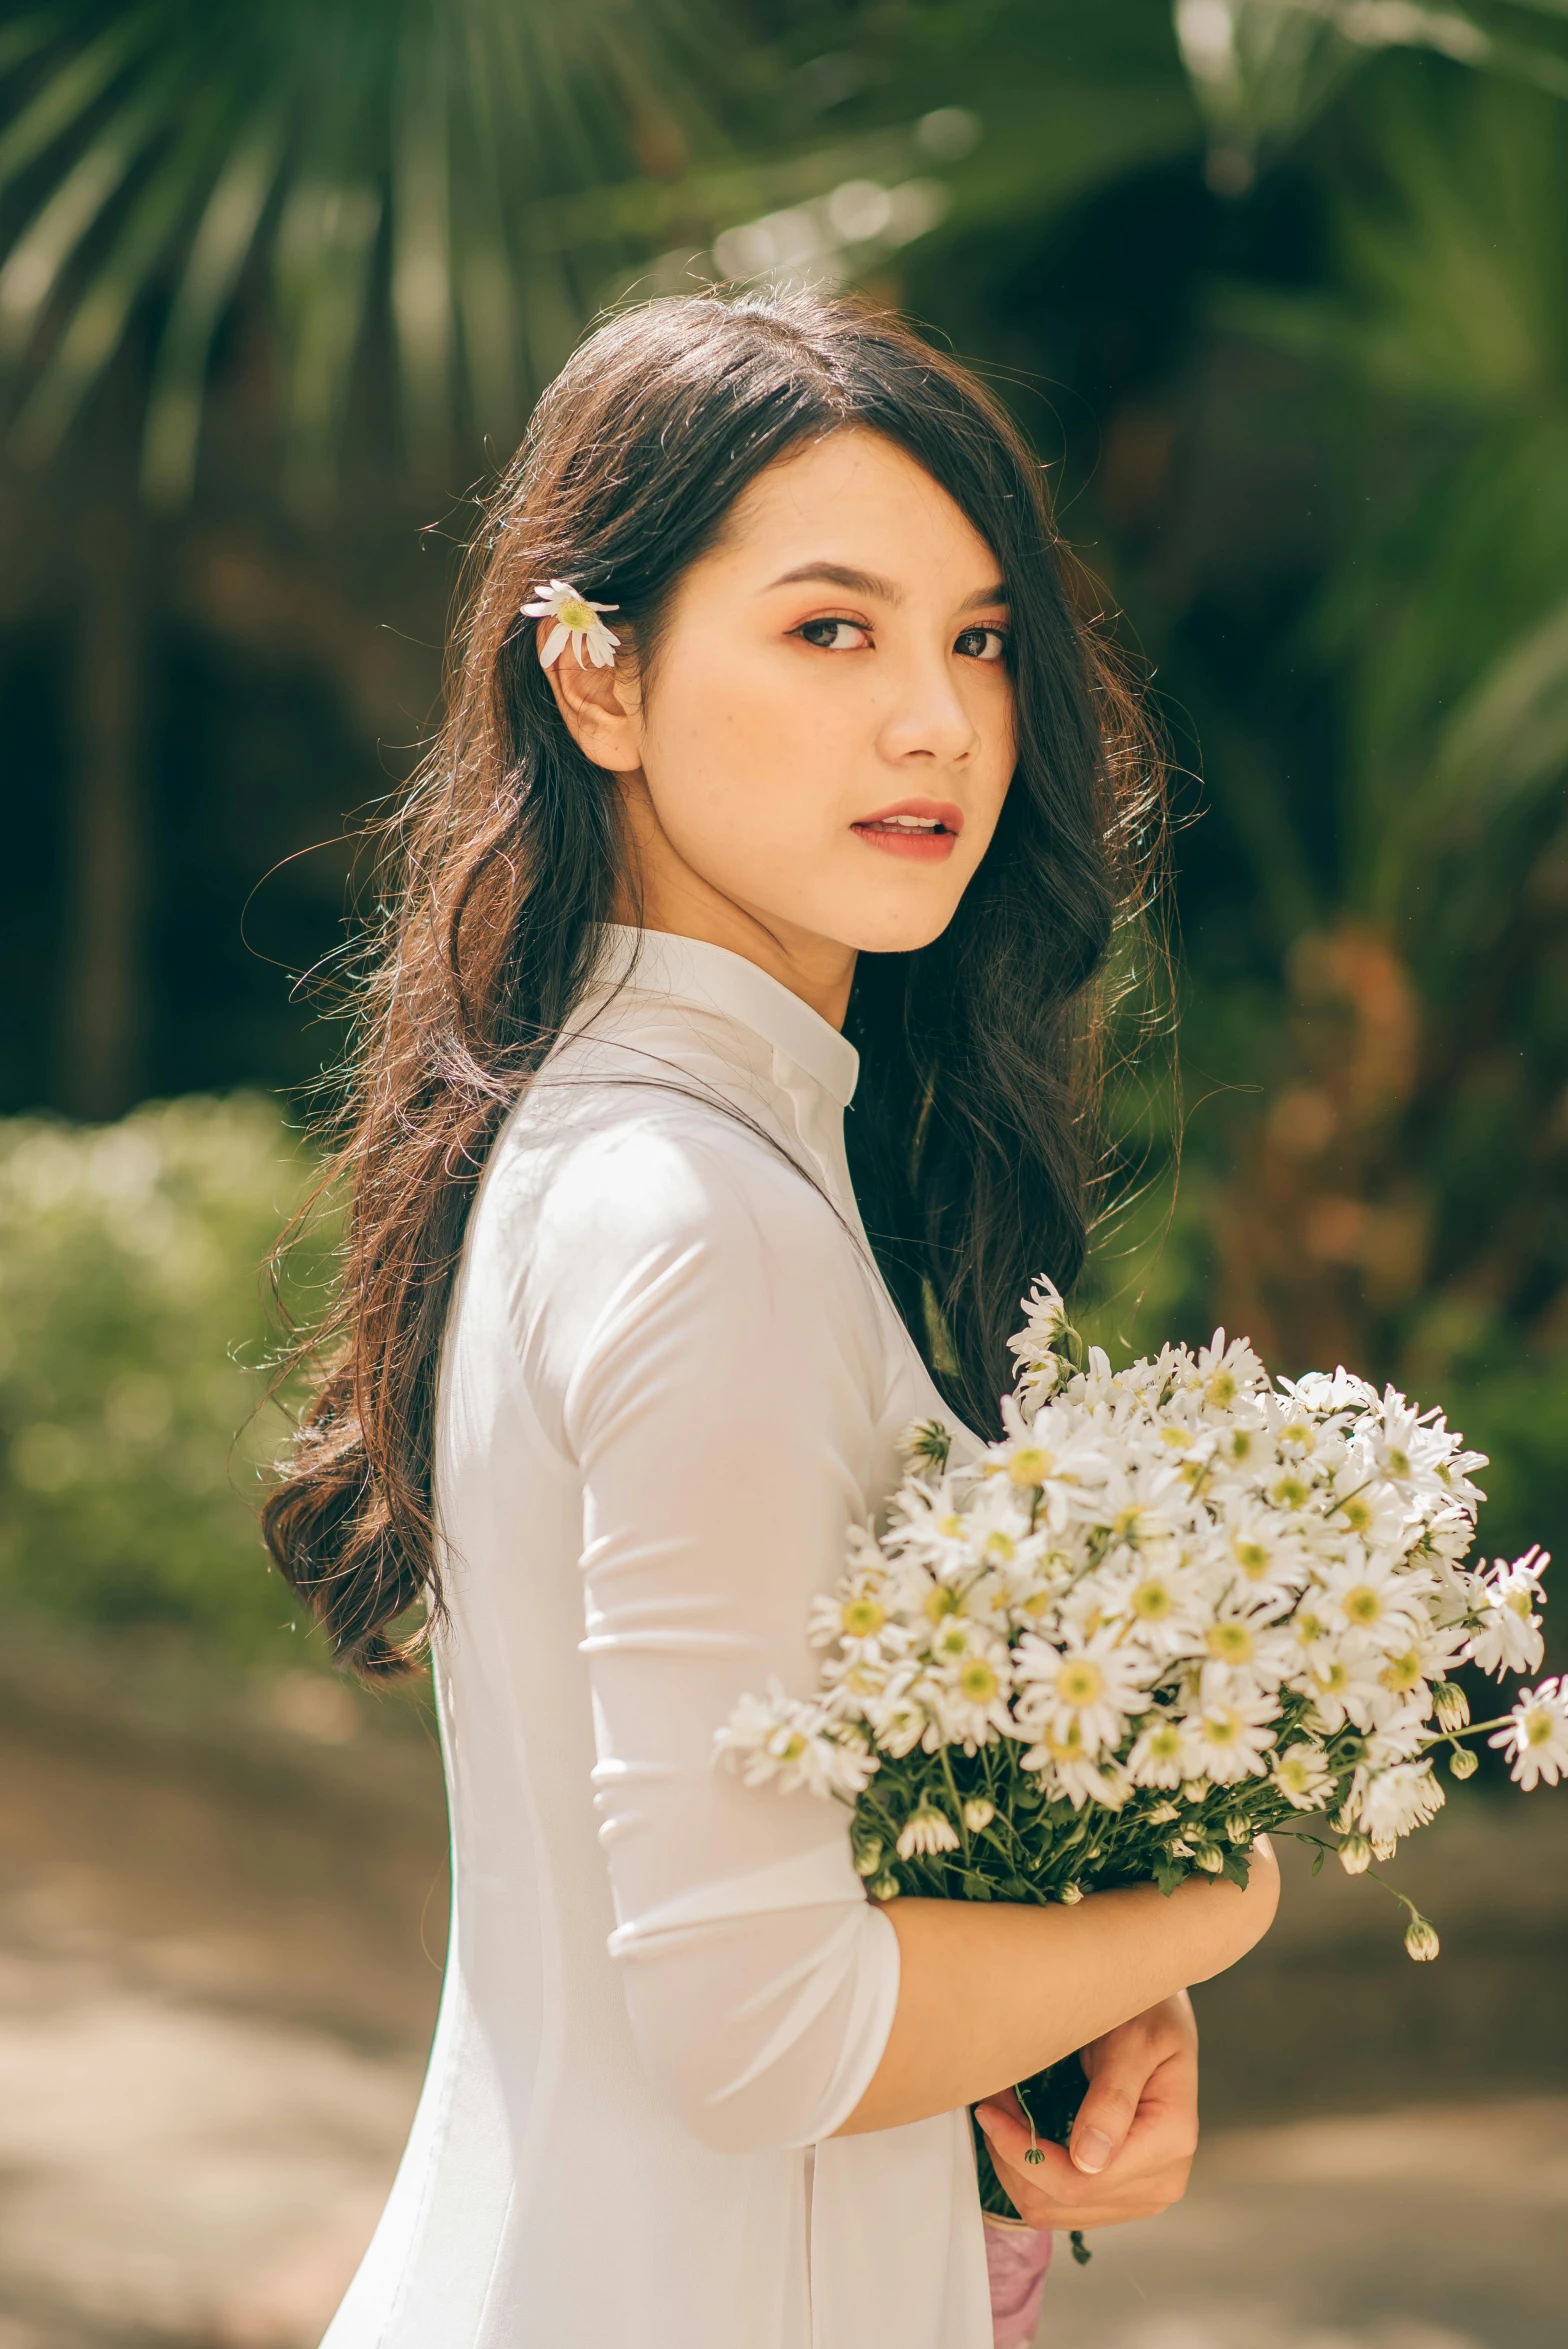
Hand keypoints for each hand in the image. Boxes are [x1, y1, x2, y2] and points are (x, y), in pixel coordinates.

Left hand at [973, 1990, 1198, 2232]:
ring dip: (1017, 2166)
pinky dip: (1032, 2171)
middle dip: (1014, 2157)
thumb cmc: (1148, 2017)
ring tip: (1005, 2114)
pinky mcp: (1122, 2195)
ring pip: (1054, 2210)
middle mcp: (1160, 2182)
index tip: (990, 2108)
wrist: (1161, 2023)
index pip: (1080, 2181)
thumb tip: (1088, 2162)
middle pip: (1062, 2203)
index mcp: (1168, 2143)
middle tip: (992, 2103)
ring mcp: (1142, 2196)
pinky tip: (1024, 2131)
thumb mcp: (1132, 2040)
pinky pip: (1061, 2205)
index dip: (1023, 2153)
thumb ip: (1112, 2097)